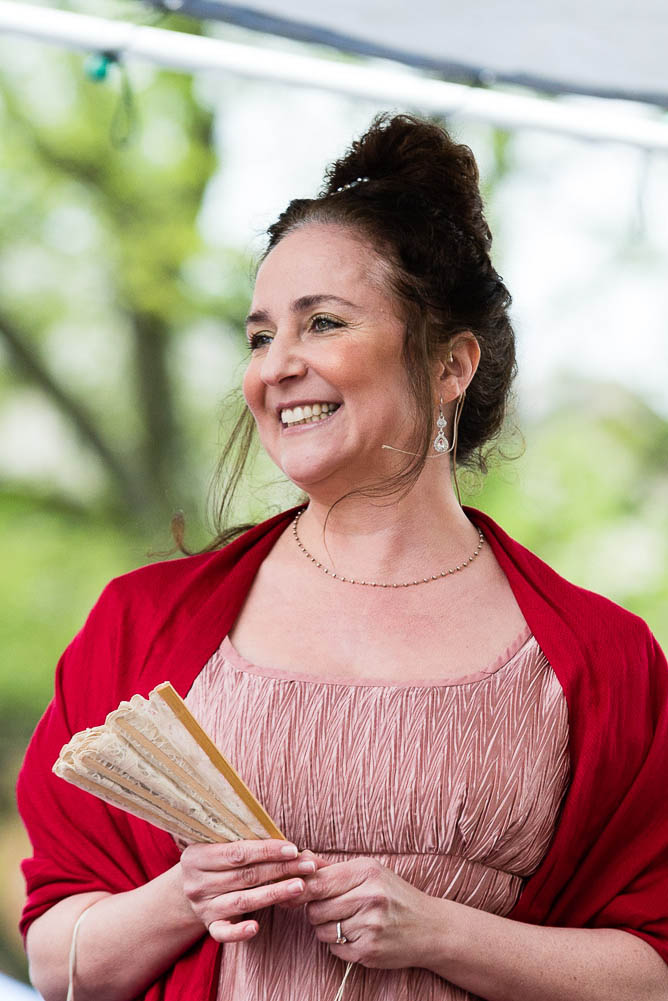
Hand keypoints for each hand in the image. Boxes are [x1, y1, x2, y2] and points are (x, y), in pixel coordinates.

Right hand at [180, 839, 327, 942]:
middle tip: (307, 866)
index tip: (293, 849)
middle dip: (280, 870)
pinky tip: (256, 927)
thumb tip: (283, 841)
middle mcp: (197, 883)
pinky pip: (223, 933)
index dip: (267, 851)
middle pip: (245, 876)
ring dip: (274, 894)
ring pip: (242, 901)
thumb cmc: (213, 859)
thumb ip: (242, 841)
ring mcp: (203, 907)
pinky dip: (239, 932)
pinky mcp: (209, 926)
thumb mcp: (217, 844)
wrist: (187, 888)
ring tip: (300, 887)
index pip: (237, 853)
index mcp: (196, 857)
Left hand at [293, 856, 436, 969]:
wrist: (430, 927)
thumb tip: (298, 859)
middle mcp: (370, 897)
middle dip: (316, 910)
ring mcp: (370, 926)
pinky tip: (357, 935)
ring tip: (347, 921)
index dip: (300, 888)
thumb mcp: (369, 873)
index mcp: (367, 871)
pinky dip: (340, 944)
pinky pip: (335, 949)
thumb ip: (332, 869)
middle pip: (315, 908)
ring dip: (327, 928)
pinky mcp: (369, 951)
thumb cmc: (395, 895)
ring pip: (322, 931)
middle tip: (331, 908)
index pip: (318, 881)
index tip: (293, 891)